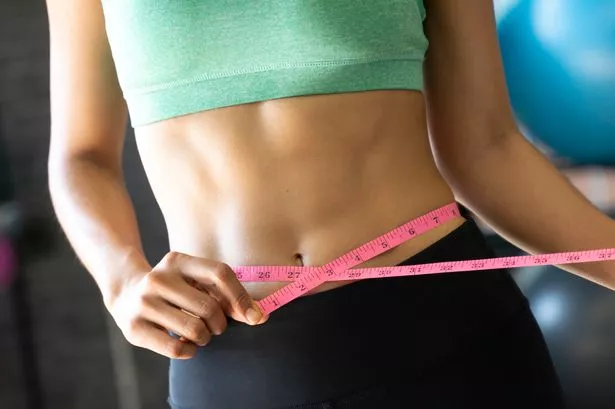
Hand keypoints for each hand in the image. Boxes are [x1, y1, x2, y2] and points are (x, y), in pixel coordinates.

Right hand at [108, 252, 266, 358]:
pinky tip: (188, 345)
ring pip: (194, 329)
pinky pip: (176, 348)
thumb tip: (259, 316)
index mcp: (177, 260)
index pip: (220, 273)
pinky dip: (190, 351)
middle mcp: (158, 278)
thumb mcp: (194, 280)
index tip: (254, 316)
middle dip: (220, 324)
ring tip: (201, 334)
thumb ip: (224, 293)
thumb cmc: (175, 289)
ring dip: (205, 338)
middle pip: (209, 306)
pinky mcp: (134, 327)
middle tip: (216, 327)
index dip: (240, 296)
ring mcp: (143, 302)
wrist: (125, 293)